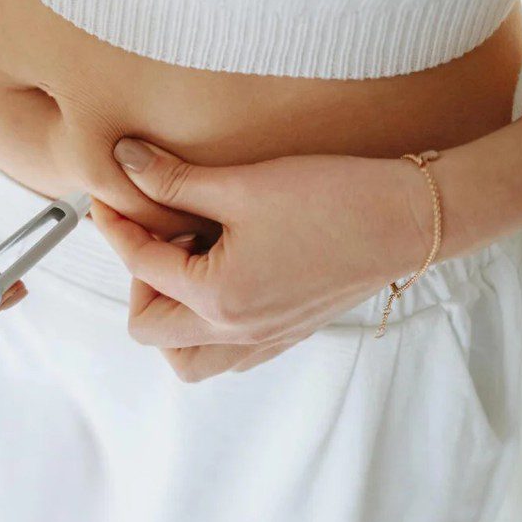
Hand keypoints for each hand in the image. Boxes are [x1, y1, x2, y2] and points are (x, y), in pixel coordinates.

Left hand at [91, 138, 434, 381]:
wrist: (412, 219)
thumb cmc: (334, 199)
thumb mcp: (243, 184)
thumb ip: (175, 179)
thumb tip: (125, 161)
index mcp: (218, 298)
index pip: (140, 266)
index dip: (116, 226)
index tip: (109, 197)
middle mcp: (236, 332)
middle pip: (150, 330)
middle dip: (139, 280)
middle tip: (159, 233)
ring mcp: (264, 340)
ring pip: (187, 359)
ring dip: (170, 316)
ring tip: (188, 263)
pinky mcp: (287, 334)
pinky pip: (226, 354)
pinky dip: (207, 327)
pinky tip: (223, 276)